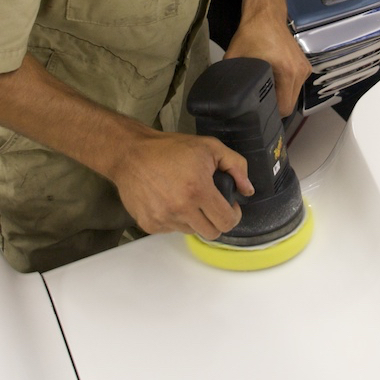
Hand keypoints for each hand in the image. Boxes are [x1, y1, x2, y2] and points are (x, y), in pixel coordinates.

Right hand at [111, 128, 253, 239]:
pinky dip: (175, 219)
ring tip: (186, 197)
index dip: (233, 215)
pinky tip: (169, 200)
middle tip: (210, 204)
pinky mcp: (149, 224)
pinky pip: (171, 230)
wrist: (131, 153)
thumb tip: (247, 190)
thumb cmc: (169, 148)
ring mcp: (163, 219)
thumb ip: (236, 166)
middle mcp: (180, 208)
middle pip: (211, 233)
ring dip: (194, 219)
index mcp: (198, 190)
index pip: (227, 221)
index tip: (230, 206)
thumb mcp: (209, 147)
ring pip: (191, 231)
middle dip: (216, 220)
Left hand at [225, 17, 311, 115]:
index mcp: (287, 72)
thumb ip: (228, 77)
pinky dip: (286, 87)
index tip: (257, 111)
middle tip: (258, 103)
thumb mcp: (235, 56)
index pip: (285, 107)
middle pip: (290, 103)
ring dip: (281, 96)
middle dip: (275, 105)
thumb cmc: (251, 34)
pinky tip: (273, 82)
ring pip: (293, 95)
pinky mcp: (304, 65)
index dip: (271, 112)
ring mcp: (304, 68)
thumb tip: (220, 96)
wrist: (266, 15)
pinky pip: (296, 85)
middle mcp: (300, 72)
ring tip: (265, 91)